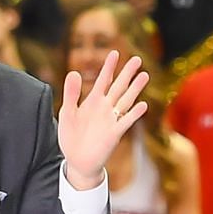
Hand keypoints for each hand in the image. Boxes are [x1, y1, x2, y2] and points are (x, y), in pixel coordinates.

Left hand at [57, 49, 149, 186]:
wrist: (77, 160)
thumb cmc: (71, 136)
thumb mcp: (67, 113)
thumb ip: (71, 93)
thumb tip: (74, 72)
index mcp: (93, 101)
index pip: (103, 80)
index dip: (109, 67)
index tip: (115, 53)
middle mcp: (105, 108)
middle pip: (119, 87)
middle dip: (127, 73)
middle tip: (137, 59)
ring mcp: (111, 120)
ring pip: (126, 101)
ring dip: (135, 89)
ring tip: (145, 75)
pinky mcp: (114, 134)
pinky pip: (125, 122)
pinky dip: (134, 114)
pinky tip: (142, 105)